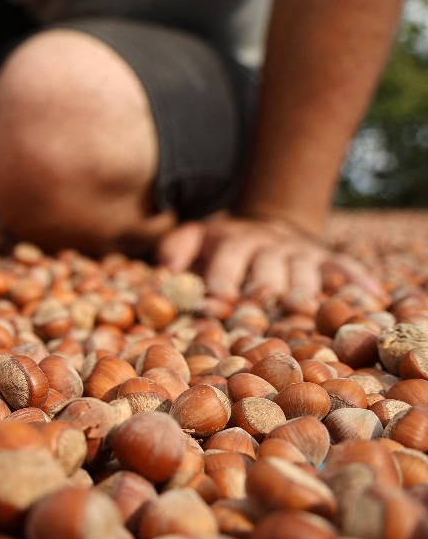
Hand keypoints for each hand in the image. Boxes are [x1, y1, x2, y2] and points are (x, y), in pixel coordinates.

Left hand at [156, 213, 382, 300]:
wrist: (267, 226)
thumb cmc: (222, 246)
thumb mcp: (196, 237)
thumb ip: (177, 246)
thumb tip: (166, 268)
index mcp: (234, 240)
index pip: (229, 256)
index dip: (224, 275)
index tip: (218, 298)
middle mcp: (269, 245)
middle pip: (269, 267)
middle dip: (268, 289)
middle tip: (266, 311)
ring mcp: (301, 252)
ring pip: (305, 272)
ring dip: (307, 291)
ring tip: (308, 312)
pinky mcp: (328, 259)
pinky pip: (346, 269)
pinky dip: (358, 281)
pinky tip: (373, 297)